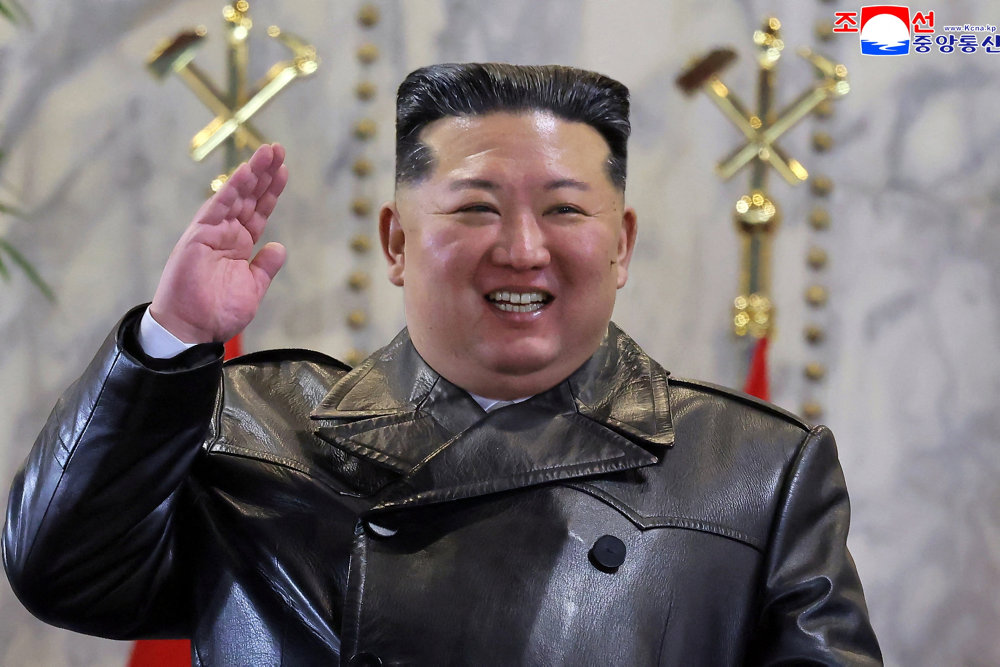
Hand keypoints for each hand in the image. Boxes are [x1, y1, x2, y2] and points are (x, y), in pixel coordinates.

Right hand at [150, 143, 288, 342]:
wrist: (192, 330)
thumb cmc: (218, 313)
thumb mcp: (252, 288)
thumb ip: (265, 267)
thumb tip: (278, 248)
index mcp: (239, 245)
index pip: (258, 212)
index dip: (271, 191)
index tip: (283, 170)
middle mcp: (226, 234)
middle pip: (249, 197)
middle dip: (264, 173)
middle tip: (278, 149)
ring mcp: (212, 233)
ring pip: (235, 196)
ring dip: (251, 173)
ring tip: (267, 152)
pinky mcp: (199, 236)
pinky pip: (219, 207)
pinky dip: (233, 188)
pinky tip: (247, 171)